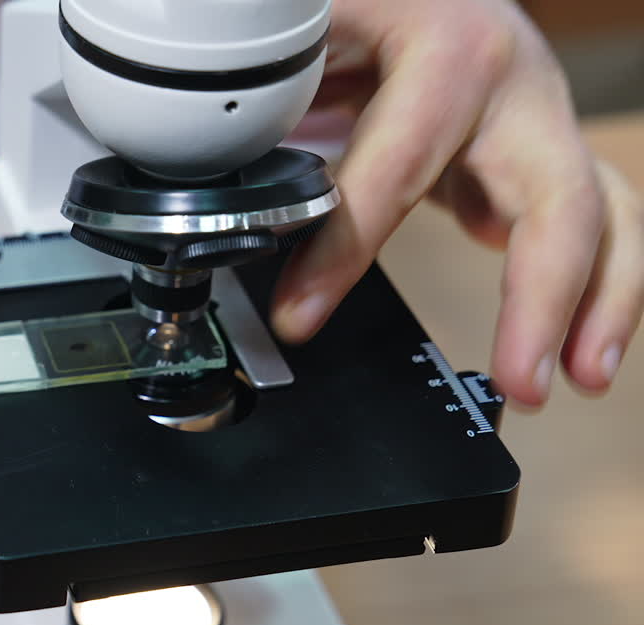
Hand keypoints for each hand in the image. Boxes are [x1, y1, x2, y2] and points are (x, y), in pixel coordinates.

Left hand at [272, 0, 643, 407]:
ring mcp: (538, 115)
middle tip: (519, 381)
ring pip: (602, 210)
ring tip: (576, 379)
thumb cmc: (362, 3)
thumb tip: (227, 176)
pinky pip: (592, 218)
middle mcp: (512, 81)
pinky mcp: (539, 148)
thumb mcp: (310, 26)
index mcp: (446, 45)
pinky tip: (572, 344)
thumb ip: (273, 92)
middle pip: (555, 195)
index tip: (300, 315)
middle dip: (543, 296)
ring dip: (599, 301)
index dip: (346, 248)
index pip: (397, 165)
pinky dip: (594, 284)